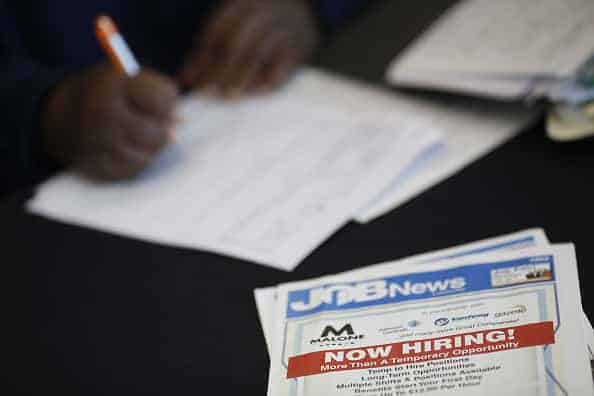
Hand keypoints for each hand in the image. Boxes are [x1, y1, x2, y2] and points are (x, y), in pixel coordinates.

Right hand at [41, 64, 178, 179]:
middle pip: (157, 134)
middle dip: (162, 131)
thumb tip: (182, 122)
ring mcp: (97, 140)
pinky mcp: (93, 164)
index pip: (164, 100)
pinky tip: (128, 150)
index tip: (161, 103)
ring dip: (150, 150)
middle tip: (153, 125)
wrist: (61, 115)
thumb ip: (159, 93)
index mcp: (115, 82)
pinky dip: (135, 163)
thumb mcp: (129, 79)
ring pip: (146, 157)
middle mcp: (104, 111)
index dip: (169, 103)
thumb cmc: (109, 94)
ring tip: (141, 137)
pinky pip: (130, 171)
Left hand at [179, 0, 319, 96]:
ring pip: (257, 55)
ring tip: (228, 97)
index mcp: (244, 3)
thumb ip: (210, 50)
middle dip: (220, 71)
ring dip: (241, 78)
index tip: (193, 81)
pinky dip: (269, 80)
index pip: (217, 32)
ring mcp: (284, 27)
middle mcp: (264, 12)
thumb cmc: (260, 24)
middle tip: (209, 93)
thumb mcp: (235, 26)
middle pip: (236, 44)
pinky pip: (283, 65)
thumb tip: (186, 80)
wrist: (306, 11)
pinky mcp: (301, 45)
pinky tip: (257, 92)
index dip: (203, 59)